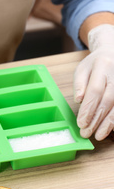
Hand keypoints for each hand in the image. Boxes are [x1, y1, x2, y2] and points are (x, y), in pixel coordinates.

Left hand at [74, 24, 113, 140]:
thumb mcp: (82, 68)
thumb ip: (79, 83)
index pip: (95, 90)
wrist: (113, 53)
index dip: (88, 108)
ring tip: (99, 135)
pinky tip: (110, 129)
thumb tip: (79, 100)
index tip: (80, 122)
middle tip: (86, 132)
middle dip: (96, 119)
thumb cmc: (95, 64)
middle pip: (107, 100)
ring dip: (109, 123)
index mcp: (102, 66)